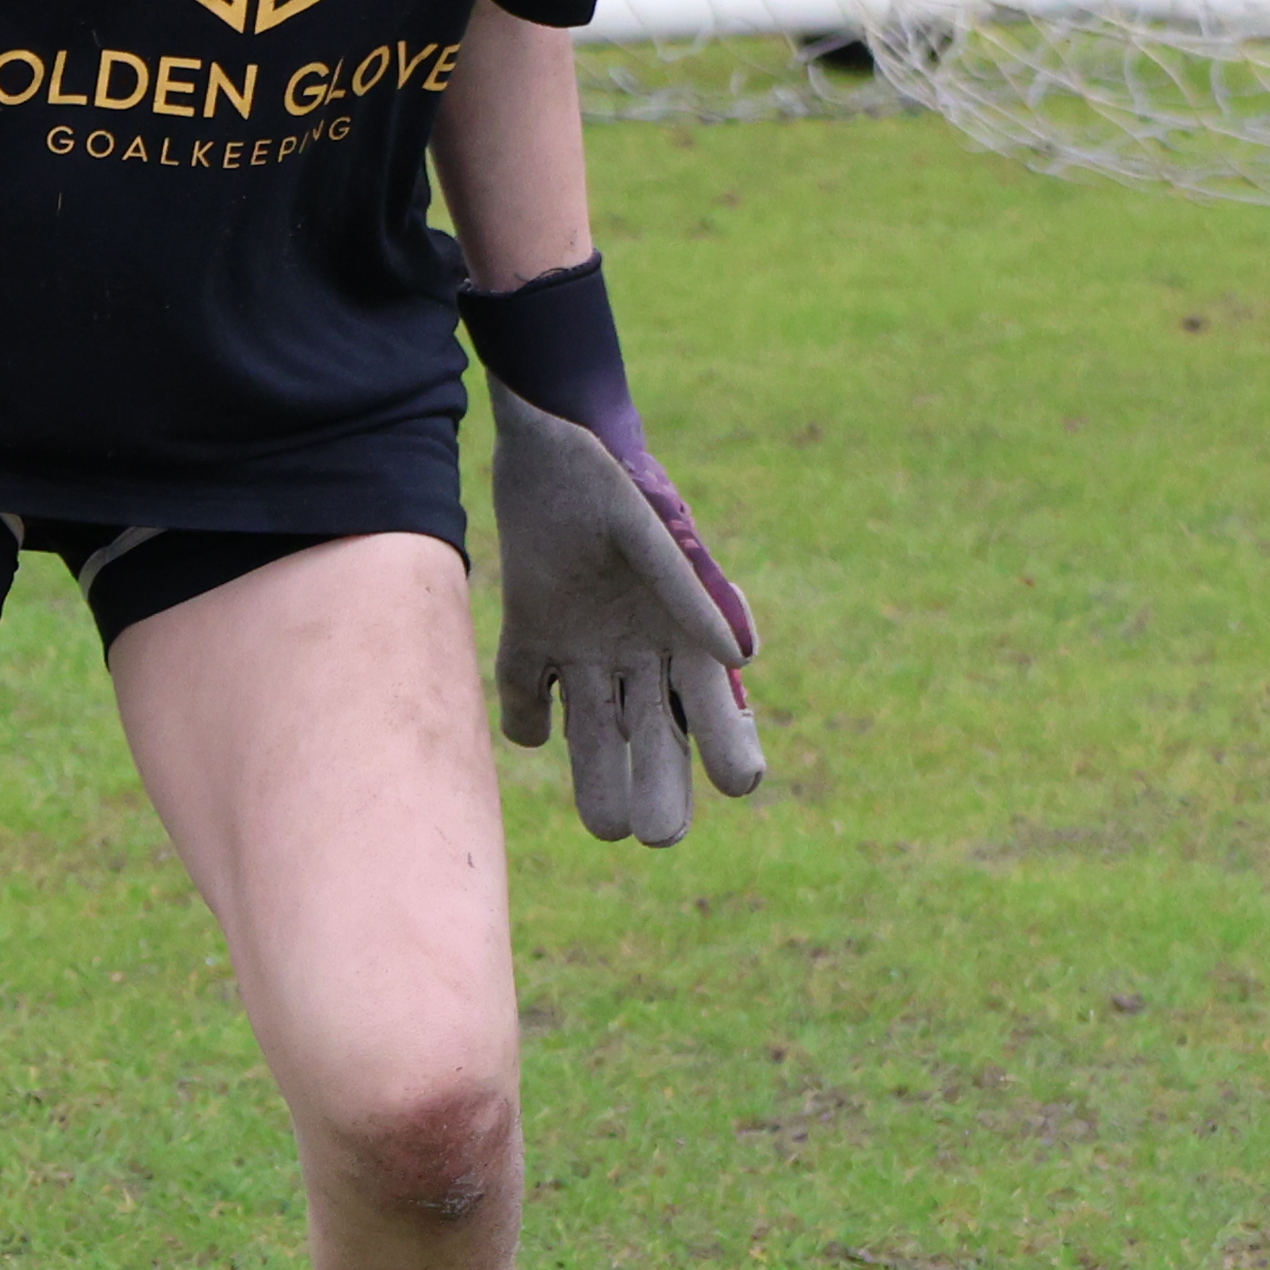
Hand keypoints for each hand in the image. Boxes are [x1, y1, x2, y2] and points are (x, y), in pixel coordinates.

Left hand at [487, 384, 764, 846]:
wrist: (554, 434)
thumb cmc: (621, 478)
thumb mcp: (657, 531)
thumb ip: (694, 589)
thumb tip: (745, 659)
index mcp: (683, 631)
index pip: (714, 707)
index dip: (731, 746)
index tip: (743, 783)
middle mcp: (636, 650)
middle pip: (654, 736)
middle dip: (661, 786)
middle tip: (660, 835)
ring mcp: (581, 645)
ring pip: (593, 730)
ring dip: (598, 775)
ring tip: (609, 829)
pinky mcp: (529, 631)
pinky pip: (525, 690)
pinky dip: (526, 716)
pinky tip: (535, 730)